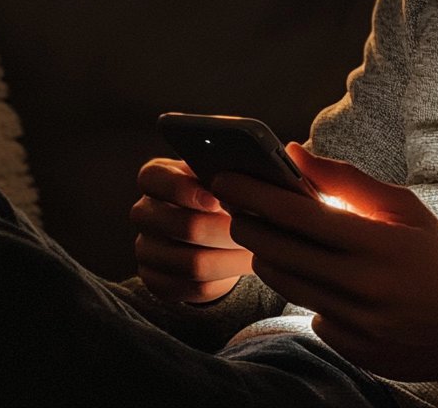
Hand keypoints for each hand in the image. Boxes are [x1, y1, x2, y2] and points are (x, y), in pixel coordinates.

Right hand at [130, 157, 253, 302]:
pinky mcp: (157, 282)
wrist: (217, 231)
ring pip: (189, 262)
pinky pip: (190, 288)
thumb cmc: (234, 190)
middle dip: (223, 228)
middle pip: (179, 225)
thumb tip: (292, 149)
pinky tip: (243, 267)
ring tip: (258, 248)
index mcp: (159, 177)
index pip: (151, 178)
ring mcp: (147, 249)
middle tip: (254, 228)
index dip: (181, 188)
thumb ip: (251, 161)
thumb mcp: (234, 170)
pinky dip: (223, 280)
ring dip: (230, 257)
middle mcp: (145, 212)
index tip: (215, 195)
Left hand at [211, 144, 437, 381]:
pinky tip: (312, 275)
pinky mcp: (354, 352)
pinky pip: (310, 315)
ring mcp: (357, 326)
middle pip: (281, 253)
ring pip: (287, 286)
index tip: (228, 178)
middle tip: (232, 206)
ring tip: (262, 236)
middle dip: (248, 225)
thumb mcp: (405, 207)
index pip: (301, 215)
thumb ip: (347, 180)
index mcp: (378, 244)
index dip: (258, 194)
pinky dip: (304, 292)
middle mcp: (364, 288)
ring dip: (267, 257)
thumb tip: (296, 154)